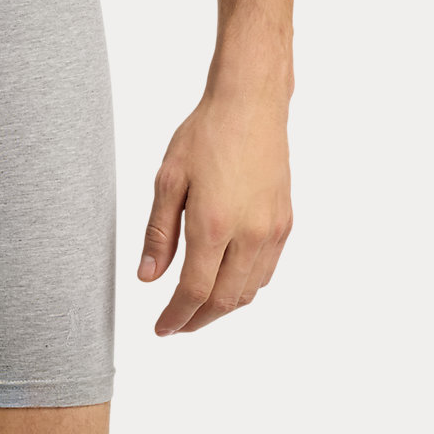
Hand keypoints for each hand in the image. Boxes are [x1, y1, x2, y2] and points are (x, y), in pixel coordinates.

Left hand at [139, 88, 292, 333]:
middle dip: (198, 320)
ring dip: (223, 306)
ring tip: (198, 305)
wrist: (250, 106)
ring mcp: (272, 231)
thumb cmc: (205, 134)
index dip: (177, 316)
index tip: (162, 327)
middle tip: (176, 324)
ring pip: (249, 290)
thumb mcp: (169, 178)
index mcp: (214, 224)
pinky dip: (245, 285)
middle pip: (225, 300)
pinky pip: (266, 271)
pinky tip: (227, 278)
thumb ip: (159, 233)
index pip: (195, 291)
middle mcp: (250, 235)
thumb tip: (148, 277)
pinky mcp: (285, 223)